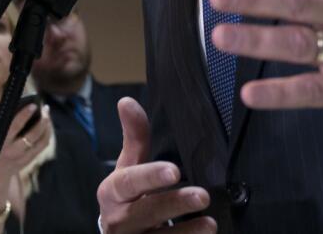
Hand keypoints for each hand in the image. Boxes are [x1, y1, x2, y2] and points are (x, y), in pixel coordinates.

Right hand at [0, 103, 52, 208]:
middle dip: (42, 120)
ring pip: (41, 140)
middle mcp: (13, 151)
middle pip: (33, 135)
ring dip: (47, 126)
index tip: (34, 105)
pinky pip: (43, 145)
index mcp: (1, 143)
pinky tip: (47, 125)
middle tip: (45, 108)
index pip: (15, 126)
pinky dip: (47, 134)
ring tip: (47, 114)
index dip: (25, 115)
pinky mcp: (30, 160)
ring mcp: (23, 157)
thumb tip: (8, 108)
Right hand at [97, 98, 215, 233]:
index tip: (175, 171)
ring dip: (186, 232)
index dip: (150, 176)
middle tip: (203, 196)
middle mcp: (118, 220)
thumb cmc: (129, 195)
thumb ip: (134, 137)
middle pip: (146, 211)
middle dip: (175, 203)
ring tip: (210, 224)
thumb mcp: (129, 167)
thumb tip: (126, 101)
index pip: (129, 182)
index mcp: (112, 192)